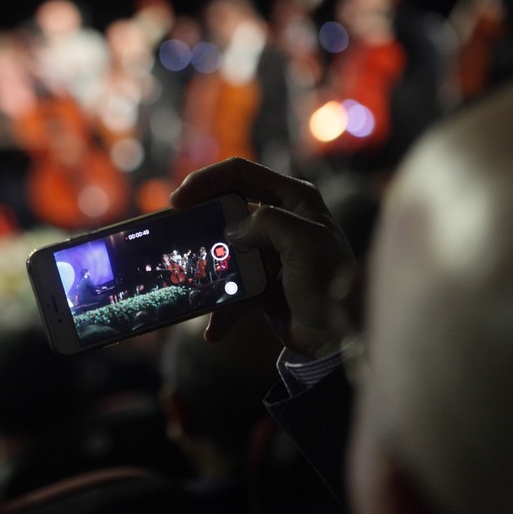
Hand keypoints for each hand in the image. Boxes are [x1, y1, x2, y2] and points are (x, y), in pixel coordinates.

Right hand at [170, 157, 356, 357]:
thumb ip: (268, 223)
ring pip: (224, 250)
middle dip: (201, 223)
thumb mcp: (305, 243)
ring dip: (209, 270)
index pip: (241, 173)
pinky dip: (221, 308)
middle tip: (175, 235)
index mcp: (294, 199)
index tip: (178, 201)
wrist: (337, 340)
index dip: (206, 180)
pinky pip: (230, 286)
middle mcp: (281, 219)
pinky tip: (215, 329)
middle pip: (226, 208)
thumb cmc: (330, 286)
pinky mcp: (261, 281)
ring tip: (193, 286)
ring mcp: (268, 251)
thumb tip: (233, 230)